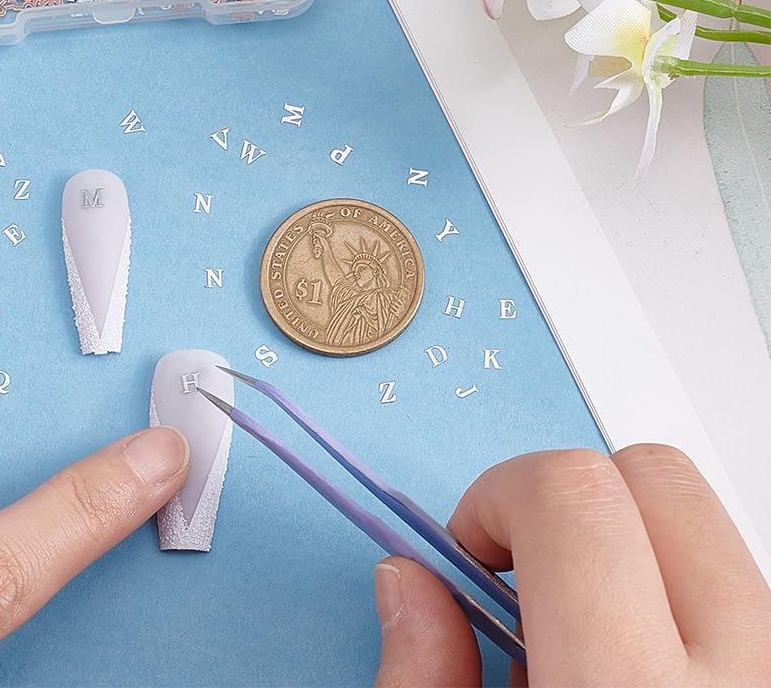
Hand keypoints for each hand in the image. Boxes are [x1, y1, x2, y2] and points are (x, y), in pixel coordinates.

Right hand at [373, 445, 770, 686]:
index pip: (573, 498)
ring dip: (632, 547)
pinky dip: (684, 597)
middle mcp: (740, 678)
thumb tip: (410, 583)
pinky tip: (647, 667)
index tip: (473, 545)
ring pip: (709, 529)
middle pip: (658, 480)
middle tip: (529, 577)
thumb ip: (422, 684)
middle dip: (571, 498)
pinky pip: (745, 590)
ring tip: (593, 634)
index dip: (500, 496)